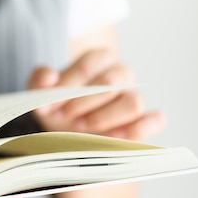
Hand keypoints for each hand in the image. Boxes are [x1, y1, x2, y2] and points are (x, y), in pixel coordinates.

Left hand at [28, 48, 165, 139]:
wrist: (66, 129)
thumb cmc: (58, 104)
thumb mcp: (42, 91)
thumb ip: (40, 80)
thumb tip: (49, 78)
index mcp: (98, 60)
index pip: (91, 62)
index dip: (70, 82)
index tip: (52, 101)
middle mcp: (120, 75)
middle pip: (112, 82)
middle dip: (84, 101)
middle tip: (65, 116)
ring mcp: (132, 98)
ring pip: (134, 102)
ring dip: (105, 117)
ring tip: (82, 127)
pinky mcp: (142, 122)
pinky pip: (156, 120)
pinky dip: (138, 129)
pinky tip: (113, 137)